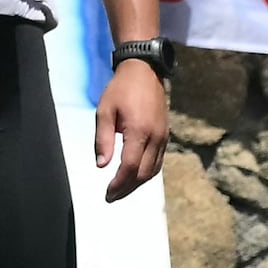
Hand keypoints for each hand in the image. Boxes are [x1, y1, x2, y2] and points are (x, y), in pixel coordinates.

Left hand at [94, 58, 168, 198]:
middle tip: (112, 196)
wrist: (145, 71)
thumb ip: (103, 139)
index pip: (129, 167)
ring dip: (137, 183)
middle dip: (127, 188)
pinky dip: (146, 173)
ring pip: (153, 170)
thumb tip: (102, 165)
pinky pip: (158, 161)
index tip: (107, 192)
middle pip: (143, 173)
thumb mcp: (105, 111)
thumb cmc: (121, 89)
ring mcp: (163, 137)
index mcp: (138, 131)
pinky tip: (134, 175)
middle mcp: (155, 137)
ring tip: (122, 189)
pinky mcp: (166, 135)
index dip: (118, 184)